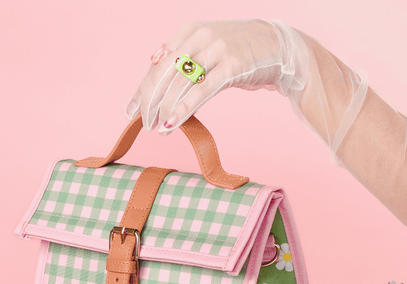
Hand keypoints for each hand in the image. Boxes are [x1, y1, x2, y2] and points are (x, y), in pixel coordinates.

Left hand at [126, 20, 309, 132]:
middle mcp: (199, 37)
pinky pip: (200, 92)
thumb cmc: (238, 51)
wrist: (277, 46)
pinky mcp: (231, 67)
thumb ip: (182, 59)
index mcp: (187, 32)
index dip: (141, 90)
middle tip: (143, 124)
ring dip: (164, 109)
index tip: (130, 111)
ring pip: (179, 84)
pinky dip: (182, 110)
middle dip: (149, 102)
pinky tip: (170, 125)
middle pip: (163, 74)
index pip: (156, 65)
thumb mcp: (206, 48)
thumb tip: (154, 72)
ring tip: (157, 128)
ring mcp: (216, 50)